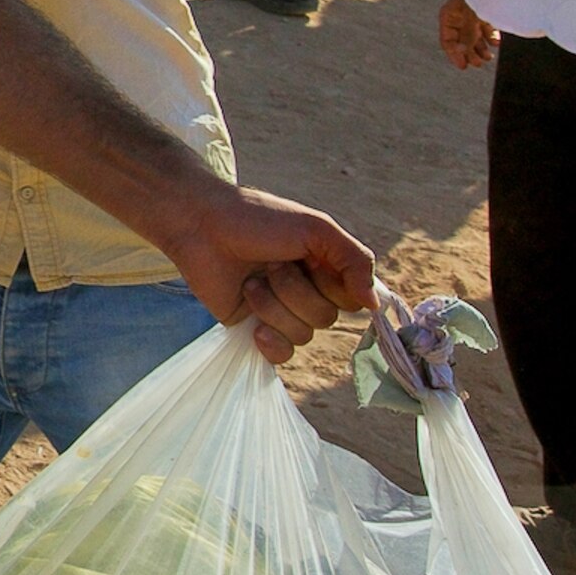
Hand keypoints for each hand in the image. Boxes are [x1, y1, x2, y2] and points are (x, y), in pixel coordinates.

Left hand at [149, 181, 377, 364]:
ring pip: (302, 335)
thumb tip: (374, 305)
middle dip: (295, 291)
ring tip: (250, 282)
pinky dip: (271, 343)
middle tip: (270, 264)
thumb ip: (355, 260)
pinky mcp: (253, 328)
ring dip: (273, 306)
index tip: (310, 261)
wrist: (201, 225)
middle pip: (326, 319)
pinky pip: (281, 356)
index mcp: (325, 269)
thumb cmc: (257, 219)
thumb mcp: (316, 228)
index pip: (353, 300)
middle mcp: (307, 292)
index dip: (334, 287)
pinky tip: (255, 327)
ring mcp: (280, 312)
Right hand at [440, 0, 497, 69]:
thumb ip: (466, 36)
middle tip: (478, 63)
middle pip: (461, 40)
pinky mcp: (487, 11)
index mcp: (449, 15)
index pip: (447, 40)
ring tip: (488, 57)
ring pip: (474, 36)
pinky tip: (496, 43)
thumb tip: (461, 54)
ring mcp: (473, 13)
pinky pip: (486, 28)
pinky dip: (490, 37)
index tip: (463, 66)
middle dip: (469, 53)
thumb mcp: (471, 15)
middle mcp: (459, 15)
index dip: (454, 54)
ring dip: (480, 48)